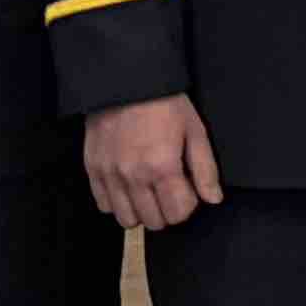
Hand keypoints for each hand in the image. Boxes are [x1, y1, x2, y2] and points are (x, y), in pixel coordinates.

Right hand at [83, 93, 220, 233]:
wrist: (125, 83)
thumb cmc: (166, 105)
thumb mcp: (195, 131)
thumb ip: (205, 169)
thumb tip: (213, 199)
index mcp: (162, 168)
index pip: (178, 214)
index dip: (187, 205)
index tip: (187, 190)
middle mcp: (133, 177)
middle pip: (153, 222)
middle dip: (166, 210)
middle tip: (169, 190)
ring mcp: (110, 175)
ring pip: (126, 220)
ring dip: (141, 211)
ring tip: (148, 191)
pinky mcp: (92, 170)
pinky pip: (104, 205)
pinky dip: (117, 203)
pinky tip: (128, 187)